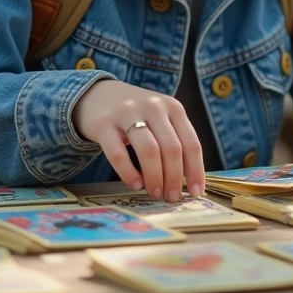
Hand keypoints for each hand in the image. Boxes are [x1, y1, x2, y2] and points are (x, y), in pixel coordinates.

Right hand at [72, 80, 204, 201]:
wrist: (97, 95)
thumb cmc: (136, 114)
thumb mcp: (160, 118)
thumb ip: (174, 140)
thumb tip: (188, 182)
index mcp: (173, 107)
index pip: (191, 143)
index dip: (196, 171)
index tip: (196, 193)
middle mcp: (153, 106)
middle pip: (171, 148)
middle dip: (174, 178)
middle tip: (171, 197)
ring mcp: (127, 113)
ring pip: (149, 151)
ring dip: (155, 178)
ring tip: (155, 193)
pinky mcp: (104, 123)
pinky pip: (118, 154)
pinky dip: (128, 173)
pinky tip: (134, 184)